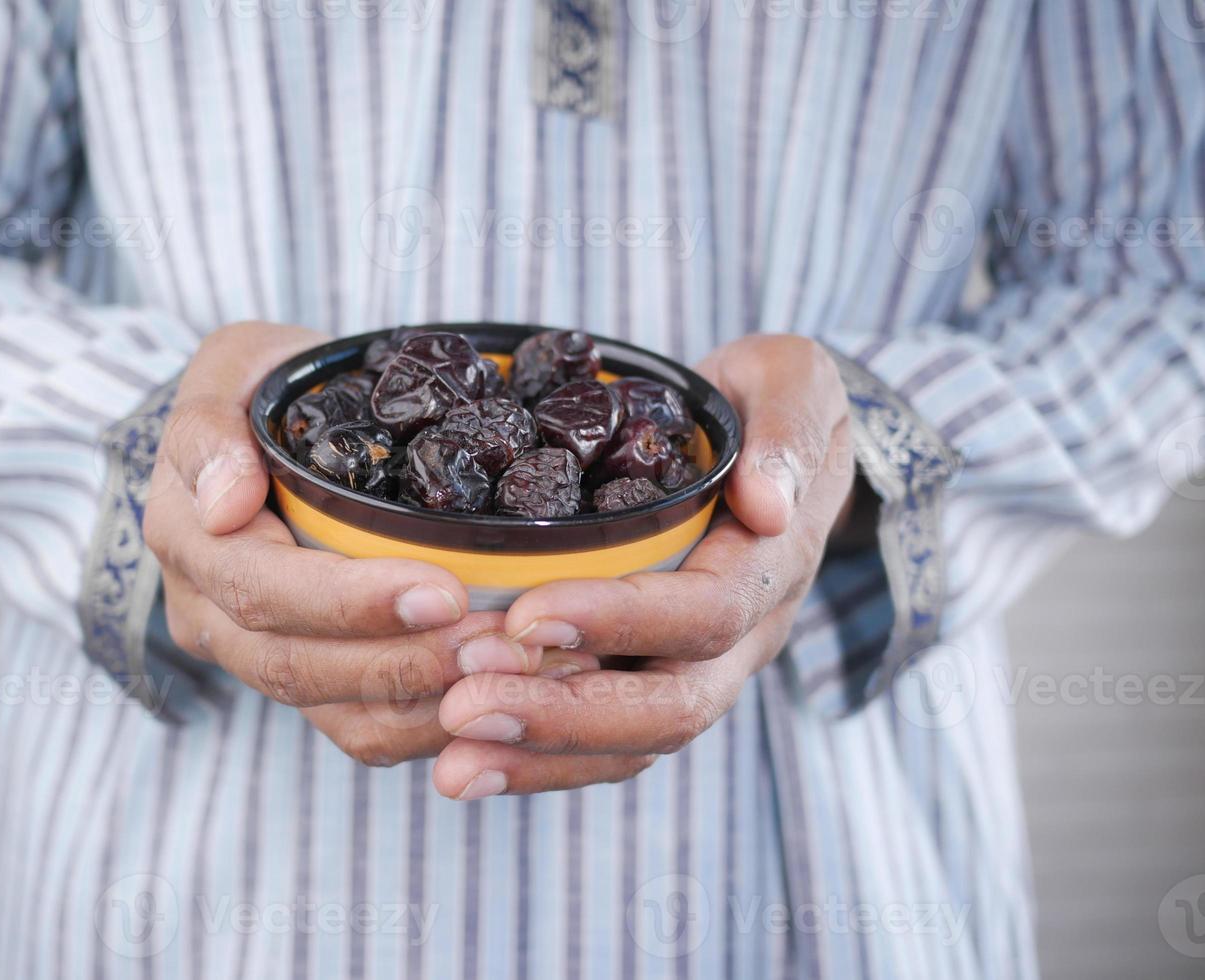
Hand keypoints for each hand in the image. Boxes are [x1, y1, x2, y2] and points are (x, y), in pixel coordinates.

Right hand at [143, 322, 540, 765]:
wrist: (266, 435)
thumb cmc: (263, 390)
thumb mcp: (232, 367)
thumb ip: (209, 427)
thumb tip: (225, 505)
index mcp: (188, 540)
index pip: (262, 589)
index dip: (352, 601)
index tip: (444, 590)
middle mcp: (211, 615)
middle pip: (299, 667)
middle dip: (406, 662)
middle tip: (501, 647)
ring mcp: (256, 658)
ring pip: (335, 713)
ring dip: (428, 703)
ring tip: (515, 673)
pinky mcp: (309, 684)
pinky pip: (361, 731)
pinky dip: (431, 726)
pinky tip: (500, 697)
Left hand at [432, 335, 855, 798]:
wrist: (772, 449)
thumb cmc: (768, 403)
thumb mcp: (792, 383)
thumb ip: (788, 430)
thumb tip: (766, 502)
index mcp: (770, 567)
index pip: (705, 612)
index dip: (620, 620)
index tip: (527, 615)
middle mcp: (740, 639)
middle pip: (668, 707)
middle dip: (563, 715)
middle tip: (464, 708)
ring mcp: (695, 670)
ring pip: (631, 744)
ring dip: (539, 756)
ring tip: (451, 766)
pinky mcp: (647, 681)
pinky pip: (602, 744)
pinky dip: (534, 761)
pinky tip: (459, 764)